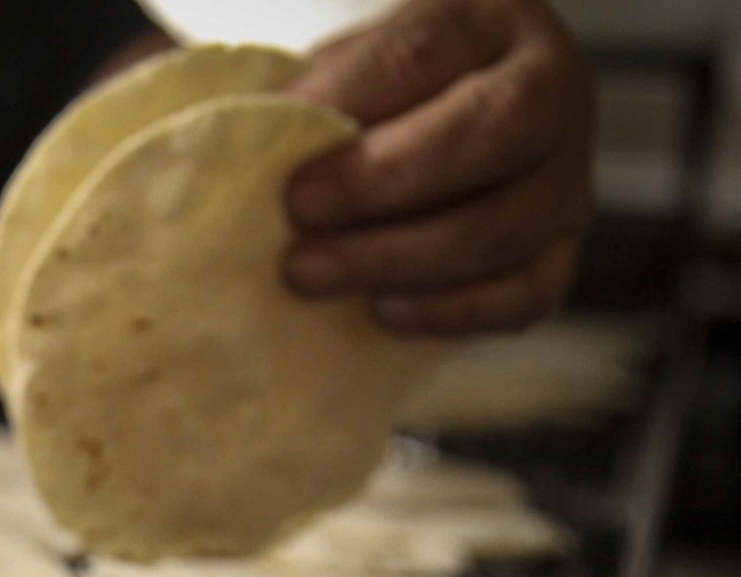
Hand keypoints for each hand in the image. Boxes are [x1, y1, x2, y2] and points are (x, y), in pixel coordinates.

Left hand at [282, 0, 594, 333]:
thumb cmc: (372, 103)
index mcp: (491, 20)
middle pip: (493, 130)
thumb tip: (244, 155)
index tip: (284, 143)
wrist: (426, 141)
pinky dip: (449, 310)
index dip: (351, 100)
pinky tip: (381, 311)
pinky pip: (525, 293)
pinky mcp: (560, 253)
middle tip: (298, 214)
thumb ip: (310, 101)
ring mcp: (569, 176)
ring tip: (310, 274)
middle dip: (385, 182)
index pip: (427, 52)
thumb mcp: (345, 73)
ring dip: (397, 257)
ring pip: (507, 223)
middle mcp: (552, 89)